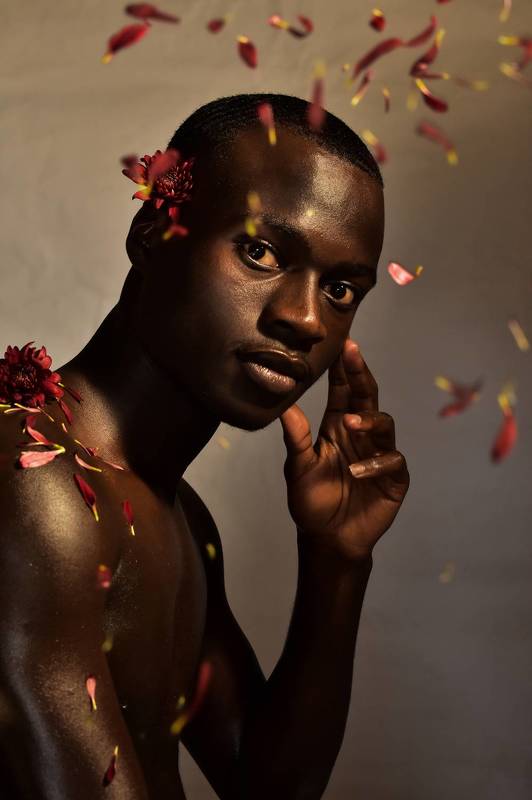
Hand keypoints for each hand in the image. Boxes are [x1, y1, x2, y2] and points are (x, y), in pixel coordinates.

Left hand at [279, 338, 408, 561]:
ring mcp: (379, 454)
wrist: (327, 538)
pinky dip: (377, 463)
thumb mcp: (298, 469)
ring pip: (384, 424)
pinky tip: (358, 470)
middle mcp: (361, 435)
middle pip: (367, 398)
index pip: (343, 391)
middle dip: (361, 374)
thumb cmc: (311, 501)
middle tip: (353, 353)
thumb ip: (296, 439)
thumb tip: (284, 407)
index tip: (341, 344)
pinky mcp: (394, 478)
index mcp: (336, 427)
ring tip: (349, 424)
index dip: (344, 369)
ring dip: (367, 420)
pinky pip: (393, 461)